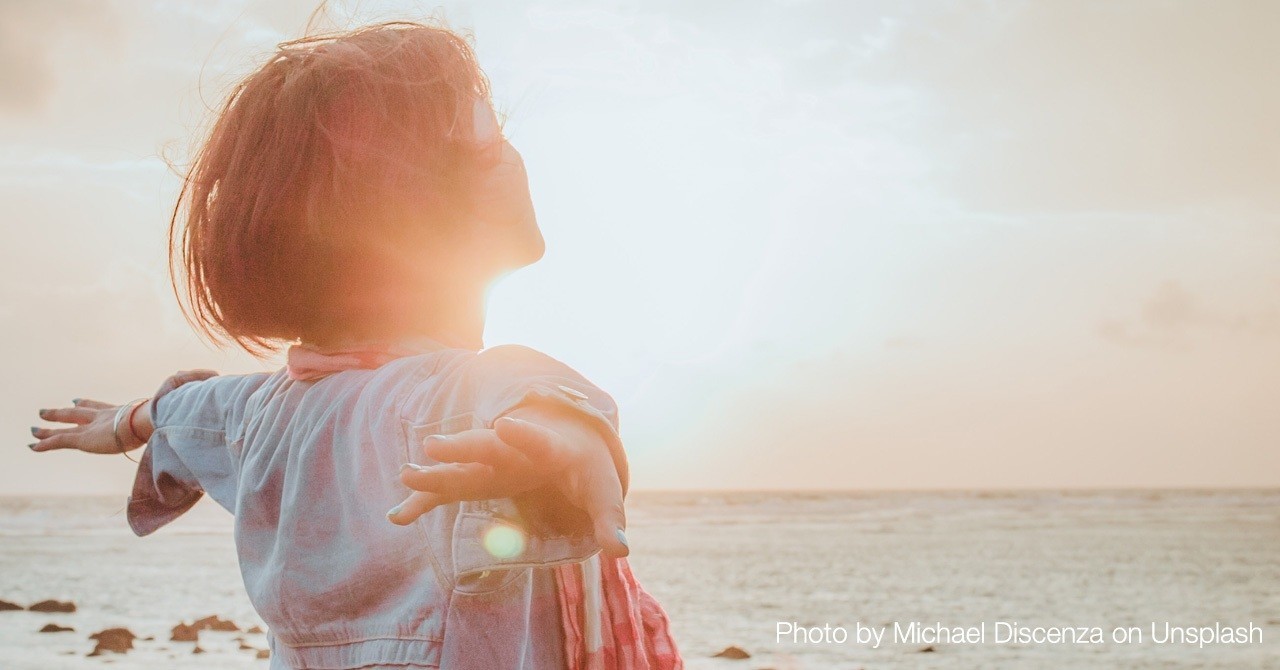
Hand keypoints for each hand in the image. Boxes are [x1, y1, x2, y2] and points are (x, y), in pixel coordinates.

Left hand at [29, 369, 217, 454]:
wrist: (161, 417)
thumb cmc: (176, 410)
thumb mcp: (188, 397)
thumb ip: (197, 386)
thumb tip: (216, 376)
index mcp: (126, 411)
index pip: (106, 408)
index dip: (91, 404)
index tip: (78, 400)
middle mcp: (107, 416)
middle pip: (83, 412)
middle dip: (68, 411)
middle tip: (54, 408)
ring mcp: (96, 427)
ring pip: (67, 425)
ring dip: (50, 426)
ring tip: (32, 429)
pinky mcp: (87, 438)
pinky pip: (61, 442)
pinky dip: (46, 444)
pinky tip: (31, 446)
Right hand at [388, 413, 628, 557]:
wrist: (569, 439)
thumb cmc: (588, 467)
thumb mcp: (604, 491)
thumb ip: (610, 520)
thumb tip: (619, 551)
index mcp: (551, 449)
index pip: (538, 441)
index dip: (525, 434)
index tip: (506, 425)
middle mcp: (516, 451)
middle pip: (487, 447)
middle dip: (461, 446)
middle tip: (432, 445)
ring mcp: (494, 464)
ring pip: (462, 466)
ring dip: (435, 472)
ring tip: (405, 474)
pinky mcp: (481, 479)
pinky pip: (449, 490)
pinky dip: (425, 501)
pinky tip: (398, 516)